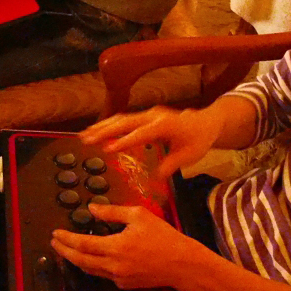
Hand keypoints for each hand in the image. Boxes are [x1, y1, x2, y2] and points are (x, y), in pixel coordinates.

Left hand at [50, 203, 211, 289]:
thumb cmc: (163, 237)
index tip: (55, 234)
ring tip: (68, 250)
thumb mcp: (139, 216)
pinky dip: (94, 266)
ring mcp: (118, 278)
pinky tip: (92, 258)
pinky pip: (104, 275)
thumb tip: (91, 209)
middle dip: (65, 252)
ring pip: (90, 270)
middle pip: (81, 261)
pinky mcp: (125, 285)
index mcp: (116, 248)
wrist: (182, 264)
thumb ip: (113, 212)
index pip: (83, 245)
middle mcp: (113, 266)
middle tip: (55, 243)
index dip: (66, 240)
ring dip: (77, 260)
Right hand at [79, 105, 227, 180]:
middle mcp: (153, 116)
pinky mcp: (144, 116)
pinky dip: (109, 124)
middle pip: (125, 122)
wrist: (205, 122)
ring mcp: (148, 114)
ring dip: (102, 126)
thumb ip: (171, 164)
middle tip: (87, 140)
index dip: (124, 141)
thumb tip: (156, 175)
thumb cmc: (197, 139)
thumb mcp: (188, 155)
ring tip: (85, 135)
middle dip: (105, 131)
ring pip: (121, 118)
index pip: (141, 133)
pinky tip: (96, 131)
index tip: (108, 148)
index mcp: (164, 125)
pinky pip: (124, 119)